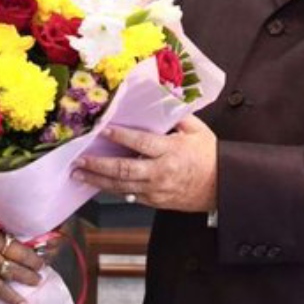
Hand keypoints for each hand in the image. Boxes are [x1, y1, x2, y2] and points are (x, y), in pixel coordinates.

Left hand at [72, 115, 216, 211]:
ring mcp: (157, 190)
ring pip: (121, 186)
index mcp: (171, 150)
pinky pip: (129, 196)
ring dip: (98, 181)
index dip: (120, 136)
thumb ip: (176, 117)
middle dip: (98, 165)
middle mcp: (161, 172)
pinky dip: (113, 190)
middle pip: (124, 169)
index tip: (102, 130)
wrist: (223, 186)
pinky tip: (99, 184)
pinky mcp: (156, 201)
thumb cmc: (210, 156)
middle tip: (80, 160)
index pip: (140, 142)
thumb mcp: (197, 130)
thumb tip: (160, 101)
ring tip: (80, 175)